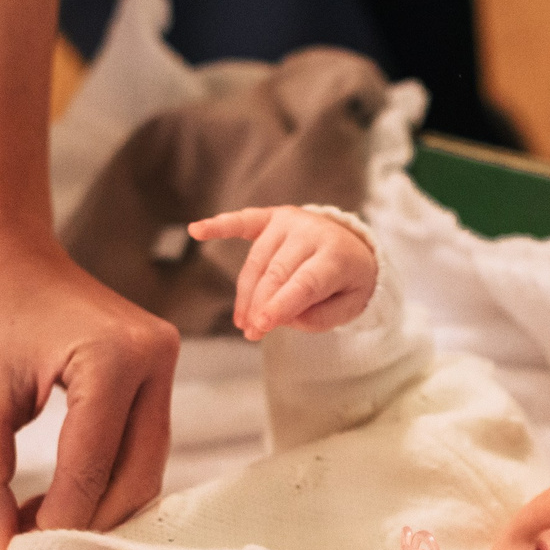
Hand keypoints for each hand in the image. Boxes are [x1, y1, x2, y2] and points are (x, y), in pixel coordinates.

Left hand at [0, 0, 179, 549]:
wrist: (0, 244)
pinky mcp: (156, 377)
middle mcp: (157, 361)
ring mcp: (165, 367)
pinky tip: (46, 504)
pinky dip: (98, 485)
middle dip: (81, 530)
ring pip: (141, 474)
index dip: (52, 530)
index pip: (90, 472)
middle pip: (133, 482)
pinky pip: (136, 450)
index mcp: (115, 358)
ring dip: (91, 513)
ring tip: (26, 533)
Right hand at [196, 205, 379, 340]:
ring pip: (257, 261)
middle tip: (251, 333)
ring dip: (245, 294)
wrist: (353, 246)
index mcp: (336, 255)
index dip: (280, 305)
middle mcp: (311, 232)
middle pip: (275, 273)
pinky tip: (196, 230)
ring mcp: (290, 222)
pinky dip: (219, 226)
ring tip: (243, 321)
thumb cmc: (346, 282)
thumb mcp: (348, 307)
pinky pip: (243, 221)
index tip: (260, 327)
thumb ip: (319, 317)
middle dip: (259, 306)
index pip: (303, 283)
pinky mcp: (272, 217)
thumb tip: (282, 317)